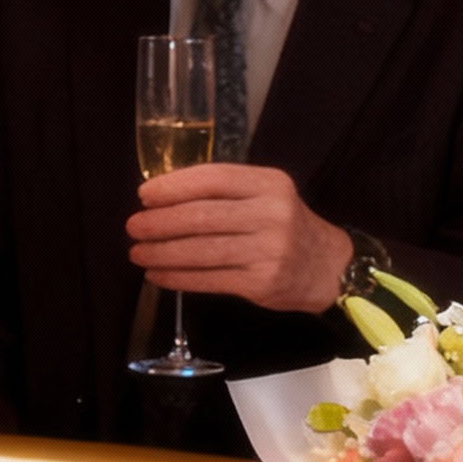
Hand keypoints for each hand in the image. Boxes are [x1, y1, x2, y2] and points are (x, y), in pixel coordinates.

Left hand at [122, 162, 349, 312]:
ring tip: (138, 252)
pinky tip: (157, 275)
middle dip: (160, 222)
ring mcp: (269, 250)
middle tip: (134, 227)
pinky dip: (178, 277)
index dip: (174, 186)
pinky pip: (210, 279)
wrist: (328, 267)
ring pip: (203, 250)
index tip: (144, 195)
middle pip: (203, 216)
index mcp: (269, 184)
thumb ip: (225, 193)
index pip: (213, 179)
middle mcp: (272, 214)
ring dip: (162, 253)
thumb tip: (161, 199)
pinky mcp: (262, 283)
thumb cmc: (284, 225)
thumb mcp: (265, 195)